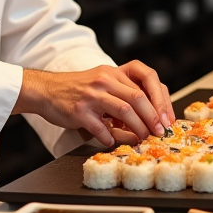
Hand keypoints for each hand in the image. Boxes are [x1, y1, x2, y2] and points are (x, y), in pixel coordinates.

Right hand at [14, 61, 173, 147]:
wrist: (46, 90)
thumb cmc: (79, 90)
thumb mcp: (104, 82)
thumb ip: (125, 93)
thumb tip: (152, 117)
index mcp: (114, 71)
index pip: (147, 78)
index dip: (161, 99)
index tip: (166, 118)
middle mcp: (105, 80)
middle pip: (138, 97)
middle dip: (153, 117)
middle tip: (159, 132)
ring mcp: (92, 95)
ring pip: (124, 111)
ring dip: (138, 128)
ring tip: (142, 138)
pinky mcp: (79, 111)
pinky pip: (101, 128)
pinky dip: (110, 138)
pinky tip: (112, 141)